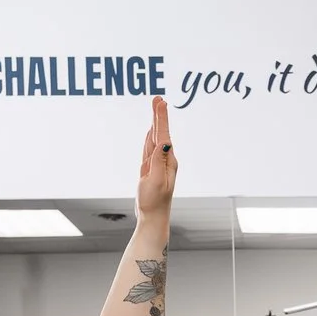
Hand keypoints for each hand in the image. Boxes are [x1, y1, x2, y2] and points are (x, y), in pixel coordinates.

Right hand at [137, 96, 175, 216]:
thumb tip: (163, 143)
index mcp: (167, 161)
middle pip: (160, 133)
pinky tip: (151, 131)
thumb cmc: (154, 202)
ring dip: (155, 122)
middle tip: (158, 98)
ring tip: (157, 108)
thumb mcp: (155, 181)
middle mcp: (164, 160)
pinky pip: (149, 148)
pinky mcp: (149, 169)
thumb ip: (158, 161)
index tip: (160, 102)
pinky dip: (150, 137)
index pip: (163, 135)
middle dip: (158, 115)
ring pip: (155, 138)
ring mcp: (157, 164)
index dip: (161, 118)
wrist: (152, 217)